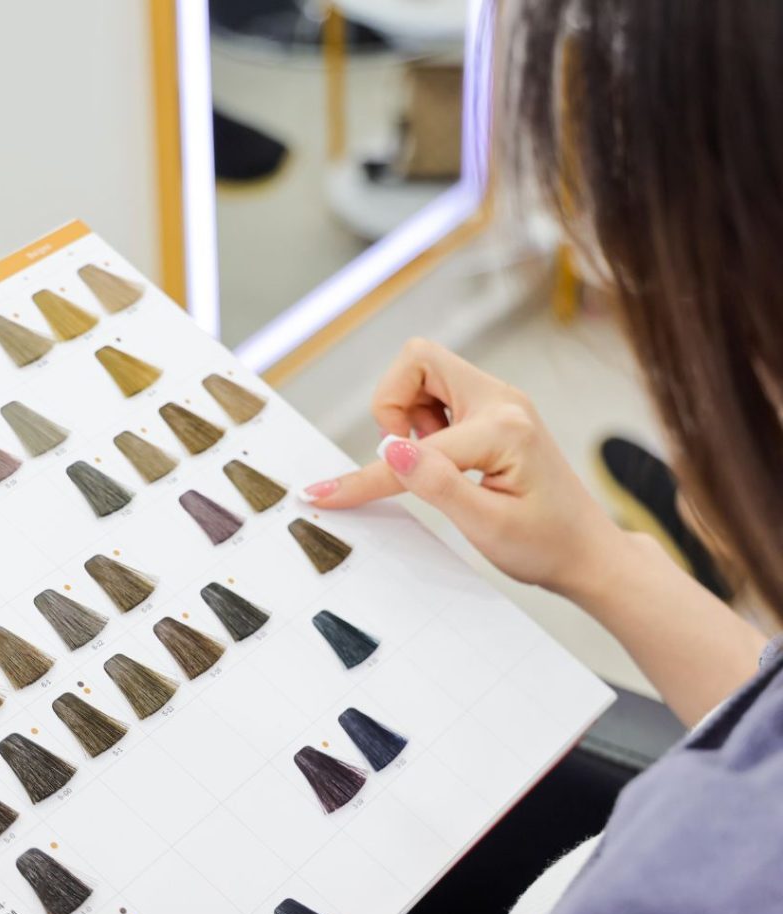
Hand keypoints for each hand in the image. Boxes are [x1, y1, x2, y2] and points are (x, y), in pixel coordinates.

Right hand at [303, 337, 626, 596]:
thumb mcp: (487, 526)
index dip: (366, 476)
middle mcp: (502, 400)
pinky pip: (438, 395)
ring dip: (410, 416)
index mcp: (502, 428)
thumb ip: (436, 484)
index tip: (325, 493)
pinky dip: (425, 423)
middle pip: (418, 359)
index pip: (412, 446)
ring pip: (424, 374)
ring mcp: (498, 402)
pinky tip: (445, 459)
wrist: (588, 552)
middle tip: (406, 456)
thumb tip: (389, 448)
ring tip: (434, 465)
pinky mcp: (493, 412)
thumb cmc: (546, 545)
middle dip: (393, 405)